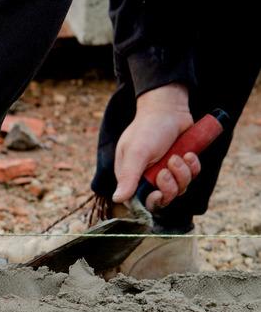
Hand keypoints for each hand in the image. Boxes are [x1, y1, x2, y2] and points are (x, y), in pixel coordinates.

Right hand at [112, 83, 199, 209]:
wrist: (169, 109)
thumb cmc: (148, 129)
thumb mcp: (136, 153)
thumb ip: (128, 177)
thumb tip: (117, 199)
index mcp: (131, 176)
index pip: (138, 201)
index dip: (150, 202)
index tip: (157, 194)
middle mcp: (147, 177)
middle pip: (163, 198)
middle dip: (169, 187)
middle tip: (166, 170)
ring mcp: (165, 171)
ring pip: (179, 188)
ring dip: (182, 173)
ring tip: (179, 156)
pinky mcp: (181, 166)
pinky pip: (191, 177)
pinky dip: (193, 166)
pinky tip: (188, 153)